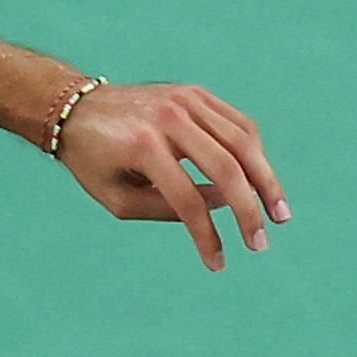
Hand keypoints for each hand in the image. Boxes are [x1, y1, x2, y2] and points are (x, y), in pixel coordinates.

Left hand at [55, 82, 288, 270]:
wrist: (77, 108)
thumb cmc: (94, 161)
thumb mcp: (116, 197)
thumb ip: (167, 208)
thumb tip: (225, 204)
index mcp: (142, 148)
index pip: (187, 200)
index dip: (206, 236)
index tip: (218, 264)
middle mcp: (168, 119)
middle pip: (226, 168)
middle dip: (249, 211)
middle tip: (260, 243)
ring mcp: (185, 100)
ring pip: (242, 142)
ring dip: (267, 180)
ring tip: (279, 213)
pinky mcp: (195, 93)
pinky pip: (238, 123)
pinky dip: (254, 153)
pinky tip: (262, 179)